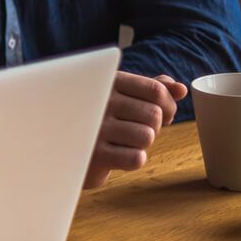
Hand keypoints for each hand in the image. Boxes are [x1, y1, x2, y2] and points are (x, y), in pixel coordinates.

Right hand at [84, 72, 188, 188]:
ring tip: (125, 141)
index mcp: (109, 81)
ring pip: (147, 136)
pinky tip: (118, 155)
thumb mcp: (120, 94)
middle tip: (137, 129)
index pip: (156, 90)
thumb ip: (150, 88)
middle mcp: (102, 100)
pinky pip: (136, 158)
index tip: (163, 114)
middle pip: (155, 115)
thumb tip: (181, 89)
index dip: (168, 105)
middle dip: (154, 126)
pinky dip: (133, 159)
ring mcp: (97, 128)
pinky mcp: (95, 155)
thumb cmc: (98, 116)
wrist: (60, 144)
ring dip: (142, 143)